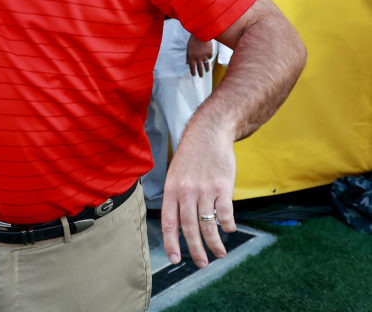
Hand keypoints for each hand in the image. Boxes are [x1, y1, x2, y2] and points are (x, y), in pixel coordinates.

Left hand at [161, 123, 236, 267]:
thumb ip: (176, 198)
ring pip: (208, 225)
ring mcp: (205, 190)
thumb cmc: (191, 157)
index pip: (169, 222)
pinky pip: (225, 214)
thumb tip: (178, 225)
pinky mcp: (223, 187)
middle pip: (189, 228)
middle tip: (201, 263)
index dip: (171, 243)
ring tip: (219, 253)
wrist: (208, 134)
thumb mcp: (175, 175)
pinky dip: (227, 226)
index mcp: (172, 190)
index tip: (175, 259)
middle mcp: (186, 192)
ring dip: (214, 243)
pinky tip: (228, 230)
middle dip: (195, 250)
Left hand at [187, 37, 213, 77]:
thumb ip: (188, 57)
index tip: (194, 75)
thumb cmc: (193, 41)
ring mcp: (204, 56)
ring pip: (206, 64)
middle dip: (200, 73)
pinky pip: (209, 57)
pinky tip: (208, 56)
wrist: (201, 35)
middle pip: (199, 68)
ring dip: (206, 68)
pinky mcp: (210, 53)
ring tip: (207, 71)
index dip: (193, 71)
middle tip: (201, 76)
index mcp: (191, 57)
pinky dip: (208, 57)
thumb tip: (187, 63)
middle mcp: (198, 58)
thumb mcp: (188, 49)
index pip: (192, 67)